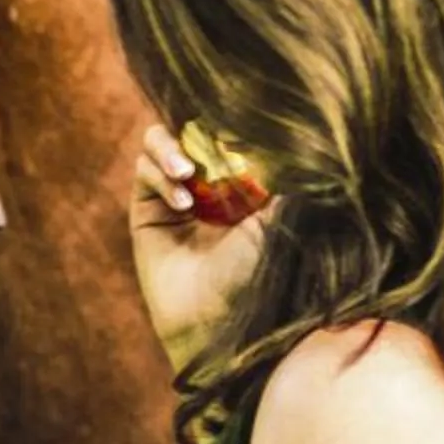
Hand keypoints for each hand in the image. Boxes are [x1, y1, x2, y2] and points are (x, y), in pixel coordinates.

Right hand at [130, 123, 274, 371]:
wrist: (212, 318)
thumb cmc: (251, 274)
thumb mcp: (275, 219)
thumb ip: (280, 178)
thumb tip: (301, 136)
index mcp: (237, 185)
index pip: (223, 135)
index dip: (225, 125)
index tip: (237, 130)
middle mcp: (204, 187)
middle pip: (188, 131)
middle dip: (194, 132)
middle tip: (205, 148)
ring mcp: (172, 196)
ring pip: (159, 143)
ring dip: (170, 149)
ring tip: (185, 170)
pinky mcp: (145, 211)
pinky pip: (142, 172)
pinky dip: (160, 176)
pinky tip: (182, 203)